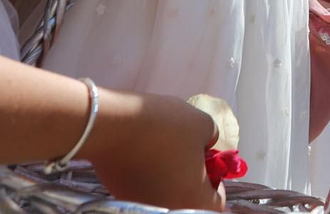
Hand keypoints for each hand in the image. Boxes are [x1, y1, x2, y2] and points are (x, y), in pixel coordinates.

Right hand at [88, 90, 223, 210]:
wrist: (112, 124)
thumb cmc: (164, 126)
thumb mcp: (202, 124)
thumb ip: (212, 139)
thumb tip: (205, 146)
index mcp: (193, 201)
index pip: (216, 202)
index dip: (217, 180)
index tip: (209, 159)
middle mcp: (168, 210)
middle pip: (189, 199)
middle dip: (192, 177)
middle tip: (188, 151)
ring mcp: (142, 205)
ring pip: (165, 194)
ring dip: (169, 176)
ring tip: (162, 147)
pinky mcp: (120, 195)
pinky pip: (144, 188)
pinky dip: (148, 174)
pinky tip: (143, 151)